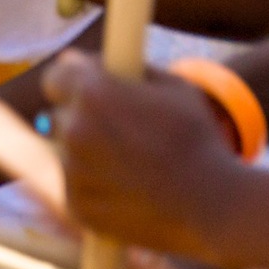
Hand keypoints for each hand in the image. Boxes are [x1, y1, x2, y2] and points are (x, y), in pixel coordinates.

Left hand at [43, 50, 240, 256]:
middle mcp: (74, 130)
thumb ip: (125, 68)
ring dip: (85, 153)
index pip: (55, 77)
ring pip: (65, 152)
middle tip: (118, 130)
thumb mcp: (172, 86)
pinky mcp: (76, 206)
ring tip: (129, 164)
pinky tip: (127, 188)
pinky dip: (92, 185)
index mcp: (93, 93)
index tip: (87, 90)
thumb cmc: (197, 139)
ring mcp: (72, 172)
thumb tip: (86, 61)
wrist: (213, 205)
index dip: (72, 82)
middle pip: (58, 115)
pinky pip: (74, 185)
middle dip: (80, 118)